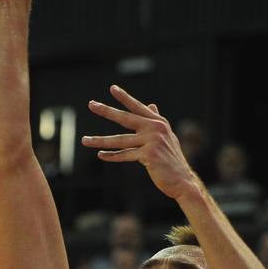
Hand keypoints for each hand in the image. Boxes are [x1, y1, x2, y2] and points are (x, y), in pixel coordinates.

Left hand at [84, 86, 199, 200]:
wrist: (182, 180)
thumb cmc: (171, 159)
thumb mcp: (166, 137)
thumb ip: (157, 120)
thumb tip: (151, 104)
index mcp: (159, 123)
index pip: (138, 107)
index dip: (125, 97)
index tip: (112, 88)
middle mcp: (156, 129)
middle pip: (125, 118)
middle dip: (106, 111)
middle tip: (91, 104)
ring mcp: (152, 141)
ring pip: (120, 140)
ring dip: (100, 141)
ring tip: (84, 140)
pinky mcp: (148, 155)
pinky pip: (124, 155)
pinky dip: (111, 156)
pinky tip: (101, 154)